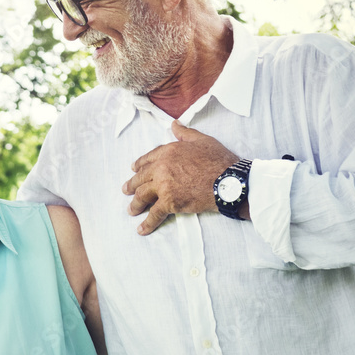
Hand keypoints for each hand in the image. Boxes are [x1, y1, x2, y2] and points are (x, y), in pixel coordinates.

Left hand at [123, 121, 239, 234]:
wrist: (228, 181)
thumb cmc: (219, 160)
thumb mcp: (202, 140)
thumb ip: (185, 134)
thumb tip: (175, 124)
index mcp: (168, 151)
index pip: (148, 159)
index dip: (139, 166)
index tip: (134, 170)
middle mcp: (161, 167)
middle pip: (141, 178)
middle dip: (132, 185)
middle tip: (126, 190)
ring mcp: (163, 186)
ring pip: (142, 195)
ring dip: (135, 204)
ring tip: (131, 210)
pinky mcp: (169, 202)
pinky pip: (154, 214)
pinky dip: (147, 223)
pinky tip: (141, 230)